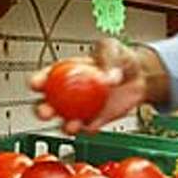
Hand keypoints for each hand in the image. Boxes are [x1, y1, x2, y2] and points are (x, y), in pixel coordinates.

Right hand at [29, 38, 168, 134]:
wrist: (141, 76)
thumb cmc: (122, 58)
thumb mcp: (112, 48)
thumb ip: (107, 58)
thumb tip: (107, 76)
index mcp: (66, 72)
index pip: (46, 77)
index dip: (37, 81)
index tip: (36, 84)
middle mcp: (70, 93)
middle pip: (49, 104)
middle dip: (42, 110)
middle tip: (46, 111)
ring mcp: (81, 109)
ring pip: (65, 120)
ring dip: (64, 126)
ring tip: (70, 125)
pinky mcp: (95, 120)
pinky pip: (88, 128)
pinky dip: (87, 129)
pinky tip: (90, 127)